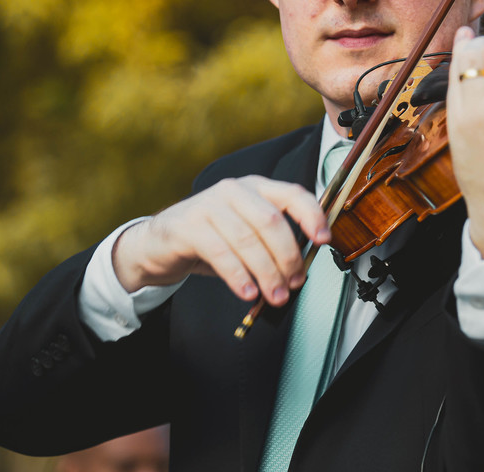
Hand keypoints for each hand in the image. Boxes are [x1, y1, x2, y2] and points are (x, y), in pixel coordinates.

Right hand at [111, 176, 329, 305]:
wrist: (158, 244)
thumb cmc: (211, 240)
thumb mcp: (245, 233)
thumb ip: (272, 242)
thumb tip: (301, 269)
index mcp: (256, 187)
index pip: (292, 193)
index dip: (312, 215)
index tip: (324, 240)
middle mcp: (235, 190)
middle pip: (272, 221)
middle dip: (288, 256)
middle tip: (295, 283)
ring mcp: (209, 204)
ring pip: (248, 239)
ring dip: (266, 272)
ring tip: (275, 297)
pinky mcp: (188, 225)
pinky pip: (221, 252)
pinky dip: (238, 276)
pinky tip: (247, 293)